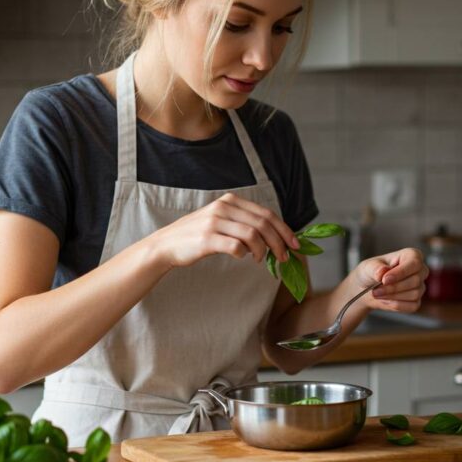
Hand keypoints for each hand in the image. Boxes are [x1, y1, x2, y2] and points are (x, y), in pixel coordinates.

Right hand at [147, 193, 299, 268]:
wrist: (166, 245)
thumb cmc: (198, 236)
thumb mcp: (221, 222)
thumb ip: (243, 224)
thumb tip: (274, 238)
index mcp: (230, 202)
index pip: (266, 214)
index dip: (284, 230)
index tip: (295, 245)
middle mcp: (223, 208)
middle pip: (263, 224)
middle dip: (279, 242)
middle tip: (284, 258)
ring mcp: (214, 222)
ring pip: (252, 235)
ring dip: (263, 250)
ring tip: (262, 260)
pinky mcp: (206, 239)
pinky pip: (235, 247)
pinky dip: (244, 254)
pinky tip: (243, 258)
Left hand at [353, 248, 427, 312]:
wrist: (366, 288)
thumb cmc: (371, 272)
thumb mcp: (368, 267)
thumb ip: (375, 268)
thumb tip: (383, 271)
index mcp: (411, 255)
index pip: (414, 263)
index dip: (400, 272)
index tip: (384, 280)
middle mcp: (419, 270)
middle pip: (415, 280)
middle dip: (393, 287)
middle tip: (375, 290)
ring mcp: (420, 286)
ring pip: (414, 294)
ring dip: (392, 296)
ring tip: (378, 294)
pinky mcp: (416, 301)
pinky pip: (412, 306)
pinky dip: (396, 305)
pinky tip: (385, 300)